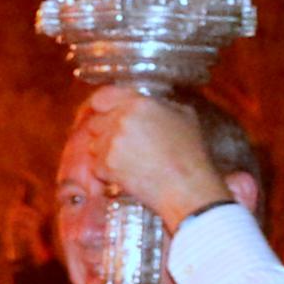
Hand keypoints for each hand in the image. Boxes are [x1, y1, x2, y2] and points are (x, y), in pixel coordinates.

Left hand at [82, 85, 240, 233]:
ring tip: (128, 163)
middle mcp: (120, 119)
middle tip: (122, 145)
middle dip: (104, 133)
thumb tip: (152, 103)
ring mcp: (111, 142)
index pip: (103, 96)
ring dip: (105, 153)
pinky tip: (127, 175)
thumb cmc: (189, 153)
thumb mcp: (184, 116)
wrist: (185, 187)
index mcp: (138, 103)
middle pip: (95, 122)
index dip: (101, 107)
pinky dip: (107, 173)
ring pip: (94, 145)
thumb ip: (162, 104)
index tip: (103, 114)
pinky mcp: (106, 165)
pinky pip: (96, 166)